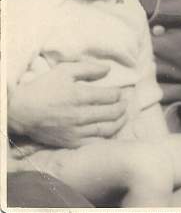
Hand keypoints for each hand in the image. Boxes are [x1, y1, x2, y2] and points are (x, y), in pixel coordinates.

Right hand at [8, 61, 127, 147]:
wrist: (22, 111)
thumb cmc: (44, 87)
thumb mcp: (64, 70)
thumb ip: (88, 69)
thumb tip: (108, 69)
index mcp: (80, 95)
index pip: (110, 96)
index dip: (119, 94)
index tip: (121, 92)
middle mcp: (81, 115)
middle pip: (111, 113)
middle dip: (123, 107)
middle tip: (126, 103)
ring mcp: (76, 131)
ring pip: (106, 129)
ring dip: (119, 122)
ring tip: (123, 116)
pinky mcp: (71, 142)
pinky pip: (95, 143)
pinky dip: (106, 137)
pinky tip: (111, 131)